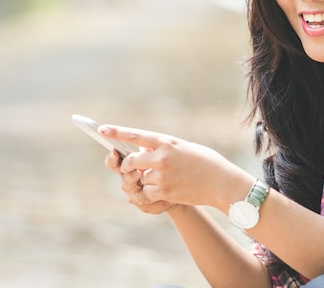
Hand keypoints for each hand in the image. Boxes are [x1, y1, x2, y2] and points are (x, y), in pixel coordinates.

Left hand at [99, 125, 252, 211]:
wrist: (221, 182)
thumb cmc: (206, 163)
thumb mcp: (185, 148)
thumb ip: (165, 147)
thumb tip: (145, 148)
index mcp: (167, 142)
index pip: (136, 135)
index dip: (117, 132)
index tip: (101, 130)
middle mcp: (162, 157)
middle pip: (131, 161)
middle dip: (128, 165)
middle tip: (132, 168)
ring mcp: (163, 175)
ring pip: (140, 178)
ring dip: (146, 181)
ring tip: (165, 180)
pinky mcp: (165, 191)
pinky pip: (146, 193)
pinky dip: (151, 193)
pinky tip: (165, 191)